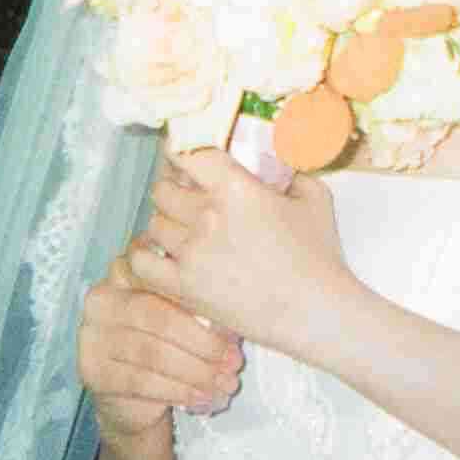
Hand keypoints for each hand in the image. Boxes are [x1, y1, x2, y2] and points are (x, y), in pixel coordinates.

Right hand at [77, 245, 245, 442]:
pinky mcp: (93, 371)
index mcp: (125, 272)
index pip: (164, 278)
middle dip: (204, 343)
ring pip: (153, 352)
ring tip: (225, 382)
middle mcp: (102, 299)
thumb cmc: (166, 346)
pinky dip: (178, 390)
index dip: (202, 301)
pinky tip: (202, 397)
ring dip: (196, 371)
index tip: (234, 324)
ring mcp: (91, 335)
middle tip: (234, 361)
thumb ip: (198, 308)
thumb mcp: (184, 319)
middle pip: (160, 317)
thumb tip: (230, 322)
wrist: (133, 399)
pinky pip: (142, 381)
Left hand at [126, 149, 353, 361]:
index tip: (181, 153)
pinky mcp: (183, 287)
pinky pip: (141, 261)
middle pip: (163, 188)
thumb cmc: (319, 255)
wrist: (314, 311)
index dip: (179, 148)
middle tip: (185, 195)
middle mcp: (206, 216)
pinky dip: (145, 255)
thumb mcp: (315, 198)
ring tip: (180, 228)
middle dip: (173, 188)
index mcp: (235, 189)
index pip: (187, 153)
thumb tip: (278, 162)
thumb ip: (292, 173)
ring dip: (165, 222)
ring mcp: (191, 253)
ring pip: (154, 223)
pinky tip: (160, 254)